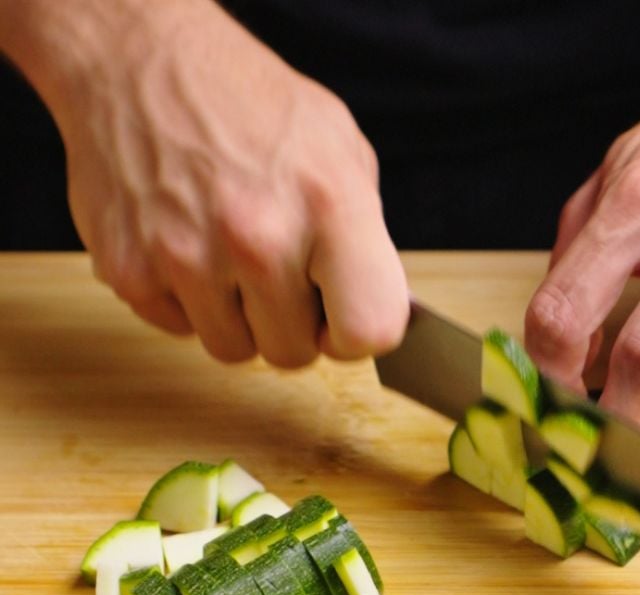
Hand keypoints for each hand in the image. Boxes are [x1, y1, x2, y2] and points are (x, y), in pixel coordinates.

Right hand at [39, 0, 407, 365]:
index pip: (369, 330)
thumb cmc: (249, 105)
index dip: (358, 334)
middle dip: (292, 324)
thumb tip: (375, 303)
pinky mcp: (130, 272)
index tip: (341, 317)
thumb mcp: (340, 148)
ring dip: (238, 318)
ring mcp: (187, 257)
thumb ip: (365, 235)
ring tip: (231, 255)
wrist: (137, 61)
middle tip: (277, 269)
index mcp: (328, 205)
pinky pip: (180, 330)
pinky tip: (189, 247)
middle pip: (295, 354)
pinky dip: (187, 302)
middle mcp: (257, 237)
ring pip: (235, 350)